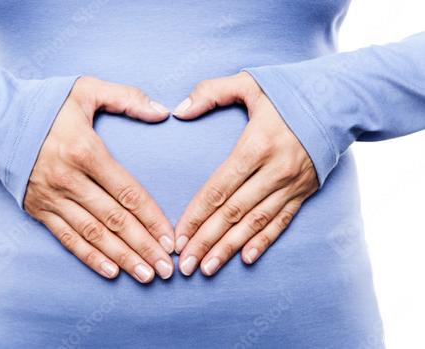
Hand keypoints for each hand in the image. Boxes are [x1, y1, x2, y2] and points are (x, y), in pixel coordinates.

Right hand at [25, 76, 174, 282]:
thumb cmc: (46, 104)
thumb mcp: (87, 89)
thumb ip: (127, 97)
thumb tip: (163, 111)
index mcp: (85, 151)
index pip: (127, 192)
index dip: (151, 218)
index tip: (170, 239)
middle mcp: (69, 179)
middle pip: (114, 219)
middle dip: (143, 246)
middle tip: (166, 269)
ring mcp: (52, 197)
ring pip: (93, 234)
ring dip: (121, 257)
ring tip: (145, 275)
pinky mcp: (38, 209)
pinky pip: (67, 237)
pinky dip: (89, 256)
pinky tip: (110, 272)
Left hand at [173, 71, 318, 275]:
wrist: (339, 100)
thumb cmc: (288, 91)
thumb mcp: (248, 83)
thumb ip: (210, 92)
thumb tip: (178, 111)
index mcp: (256, 145)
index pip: (218, 188)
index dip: (196, 215)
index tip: (178, 236)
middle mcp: (274, 170)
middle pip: (232, 212)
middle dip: (206, 240)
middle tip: (185, 264)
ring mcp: (291, 184)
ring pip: (255, 223)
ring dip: (229, 248)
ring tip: (208, 269)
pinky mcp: (305, 192)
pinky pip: (282, 221)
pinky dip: (264, 241)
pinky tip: (246, 259)